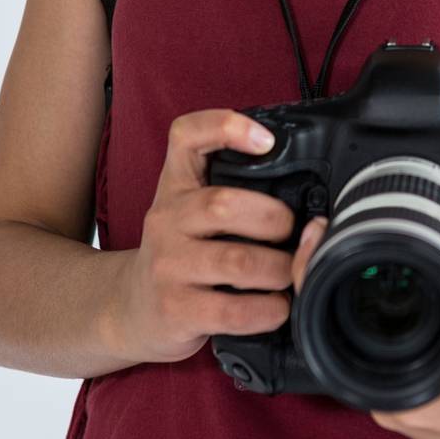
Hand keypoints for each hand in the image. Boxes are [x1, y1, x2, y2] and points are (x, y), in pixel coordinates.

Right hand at [113, 110, 297, 364]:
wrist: (129, 308)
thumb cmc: (180, 253)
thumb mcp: (192, 210)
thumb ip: (235, 192)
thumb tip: (310, 209)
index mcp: (176, 185)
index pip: (186, 135)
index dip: (227, 128)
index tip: (267, 141)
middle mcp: (166, 219)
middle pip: (224, 204)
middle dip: (275, 219)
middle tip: (291, 234)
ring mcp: (167, 266)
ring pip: (238, 261)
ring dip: (280, 269)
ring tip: (289, 274)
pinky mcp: (175, 310)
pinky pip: (234, 310)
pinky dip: (269, 310)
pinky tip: (277, 307)